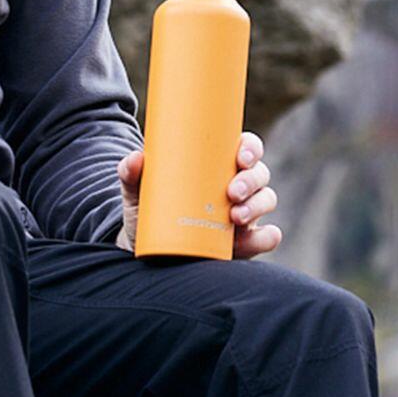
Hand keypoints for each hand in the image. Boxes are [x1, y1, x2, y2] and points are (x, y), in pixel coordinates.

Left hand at [115, 130, 281, 257]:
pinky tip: (259, 236)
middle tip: (231, 192)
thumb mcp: (137, 189)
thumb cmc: (148, 209)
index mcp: (215, 165)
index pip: (245, 147)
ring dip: (257, 206)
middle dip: (251, 180)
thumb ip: (131, 172)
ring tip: (234, 217)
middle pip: (259, 174)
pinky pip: (266, 237)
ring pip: (266, 200)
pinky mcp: (244, 241)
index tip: (240, 156)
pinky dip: (267, 236)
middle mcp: (236, 185)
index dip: (250, 147)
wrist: (147, 249)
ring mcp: (243, 212)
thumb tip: (135, 158)